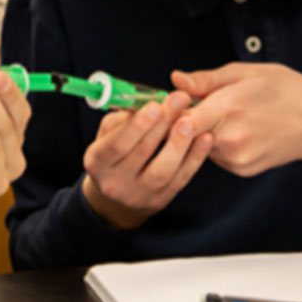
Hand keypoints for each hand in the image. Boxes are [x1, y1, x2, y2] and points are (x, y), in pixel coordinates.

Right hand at [80, 91, 211, 229]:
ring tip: (190, 122)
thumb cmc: (113, 153)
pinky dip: (195, 158)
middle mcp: (115, 182)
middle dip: (162, 124)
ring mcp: (138, 195)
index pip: (117, 144)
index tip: (155, 104)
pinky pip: (180, 179)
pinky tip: (204, 138)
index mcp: (96, 162)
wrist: (117, 194)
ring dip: (179, 143)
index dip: (137, 125)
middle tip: (179, 100)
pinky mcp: (160, 201)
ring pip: (162, 170)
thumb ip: (123, 119)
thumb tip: (145, 101)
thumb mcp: (107, 134)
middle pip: (142, 152)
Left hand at [172, 62, 301, 177]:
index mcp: (230, 108)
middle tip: (181, 106)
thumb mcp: (246, 72)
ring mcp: (237, 158)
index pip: (181, 119)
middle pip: (185, 134)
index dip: (168, 111)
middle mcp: (232, 138)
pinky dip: (214, 143)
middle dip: (179, 120)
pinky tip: (230, 130)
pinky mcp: (242, 170)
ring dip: (197, 132)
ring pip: (198, 145)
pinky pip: (214, 156)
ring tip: (214, 114)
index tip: (164, 102)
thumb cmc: (286, 90)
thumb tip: (175, 80)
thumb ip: (206, 79)